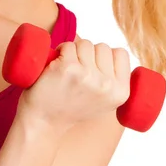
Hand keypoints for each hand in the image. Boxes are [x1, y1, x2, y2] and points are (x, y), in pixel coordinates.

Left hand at [16, 38, 130, 135]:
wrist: (44, 122)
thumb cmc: (71, 107)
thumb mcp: (104, 100)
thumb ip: (113, 80)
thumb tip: (115, 52)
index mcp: (121, 92)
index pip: (121, 53)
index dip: (105, 56)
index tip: (94, 67)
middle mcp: (107, 85)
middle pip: (103, 47)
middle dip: (89, 53)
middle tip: (78, 71)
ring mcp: (87, 75)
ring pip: (85, 43)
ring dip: (74, 51)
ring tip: (67, 69)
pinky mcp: (68, 67)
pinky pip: (68, 45)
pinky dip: (61, 50)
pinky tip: (57, 66)